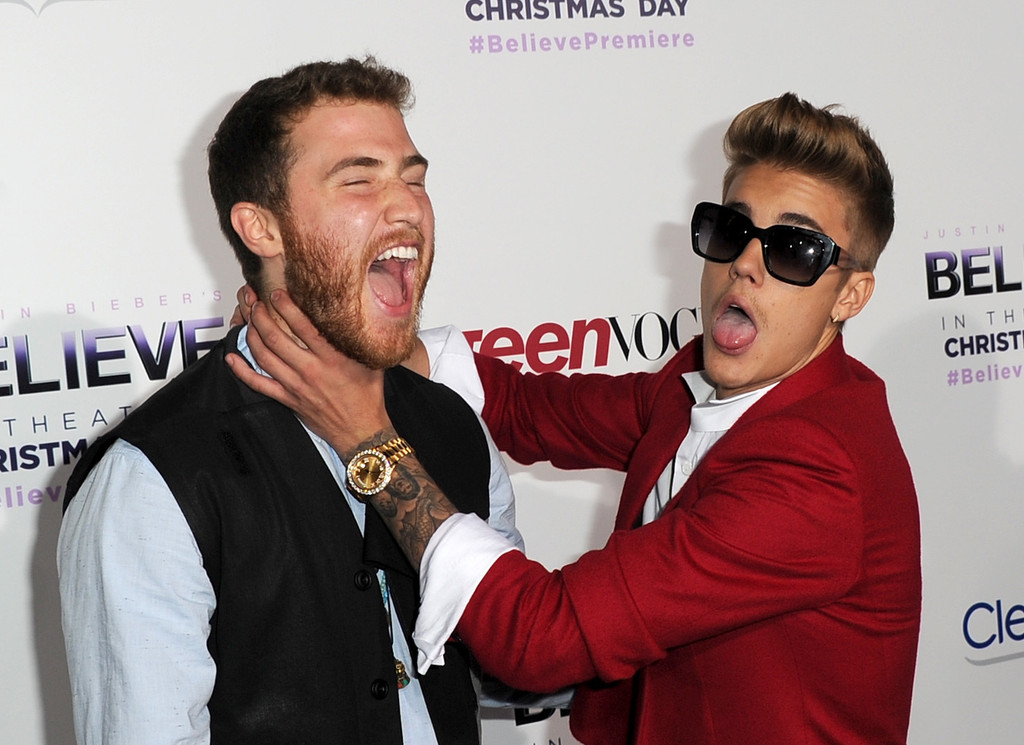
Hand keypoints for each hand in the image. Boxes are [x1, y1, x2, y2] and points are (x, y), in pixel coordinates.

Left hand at [225, 289, 389, 454]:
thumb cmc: (367, 396)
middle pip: (276, 339)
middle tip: (257, 305)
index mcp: (333, 358)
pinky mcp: (288, 399)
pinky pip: (258, 384)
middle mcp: (311, 370)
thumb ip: (360, 340)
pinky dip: (241, 371)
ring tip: (249, 321)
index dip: (286, 307)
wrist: (361, 430)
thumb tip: (357, 317)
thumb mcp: (371, 362)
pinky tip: (232, 359)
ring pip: (264, 357)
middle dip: (261, 317)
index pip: (303, 327)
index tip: (278, 294)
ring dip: (252, 336)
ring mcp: (296, 386)